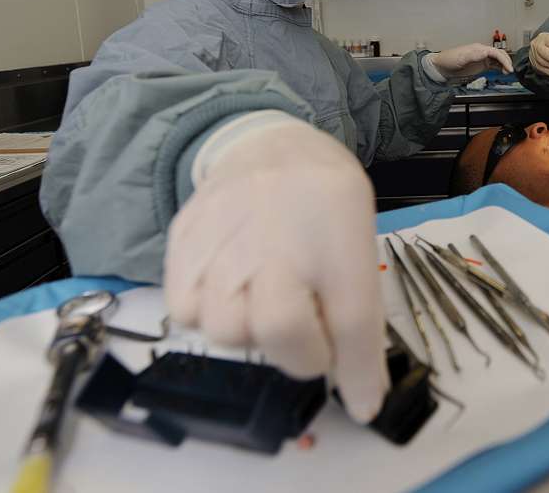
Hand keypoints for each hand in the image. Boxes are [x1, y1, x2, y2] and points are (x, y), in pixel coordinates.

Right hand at [164, 121, 387, 421]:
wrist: (269, 146)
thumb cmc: (324, 206)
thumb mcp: (358, 248)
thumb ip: (359, 324)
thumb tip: (365, 403)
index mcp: (335, 236)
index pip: (350, 319)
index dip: (358, 372)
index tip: (364, 403)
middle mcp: (277, 237)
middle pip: (278, 331)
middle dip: (298, 349)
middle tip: (306, 324)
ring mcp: (223, 238)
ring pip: (223, 329)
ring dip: (248, 329)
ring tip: (262, 295)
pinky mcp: (183, 240)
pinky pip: (183, 310)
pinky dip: (205, 310)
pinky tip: (227, 284)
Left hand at [427, 43, 512, 78]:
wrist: (442, 67)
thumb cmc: (449, 60)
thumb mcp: (461, 58)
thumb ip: (473, 55)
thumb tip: (486, 52)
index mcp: (479, 48)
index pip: (495, 52)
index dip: (503, 60)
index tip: (508, 68)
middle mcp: (482, 52)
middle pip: (499, 54)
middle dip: (507, 61)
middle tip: (510, 71)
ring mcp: (482, 58)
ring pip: (498, 59)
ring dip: (504, 64)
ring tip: (507, 72)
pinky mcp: (481, 65)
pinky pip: (494, 64)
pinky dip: (500, 67)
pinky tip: (503, 71)